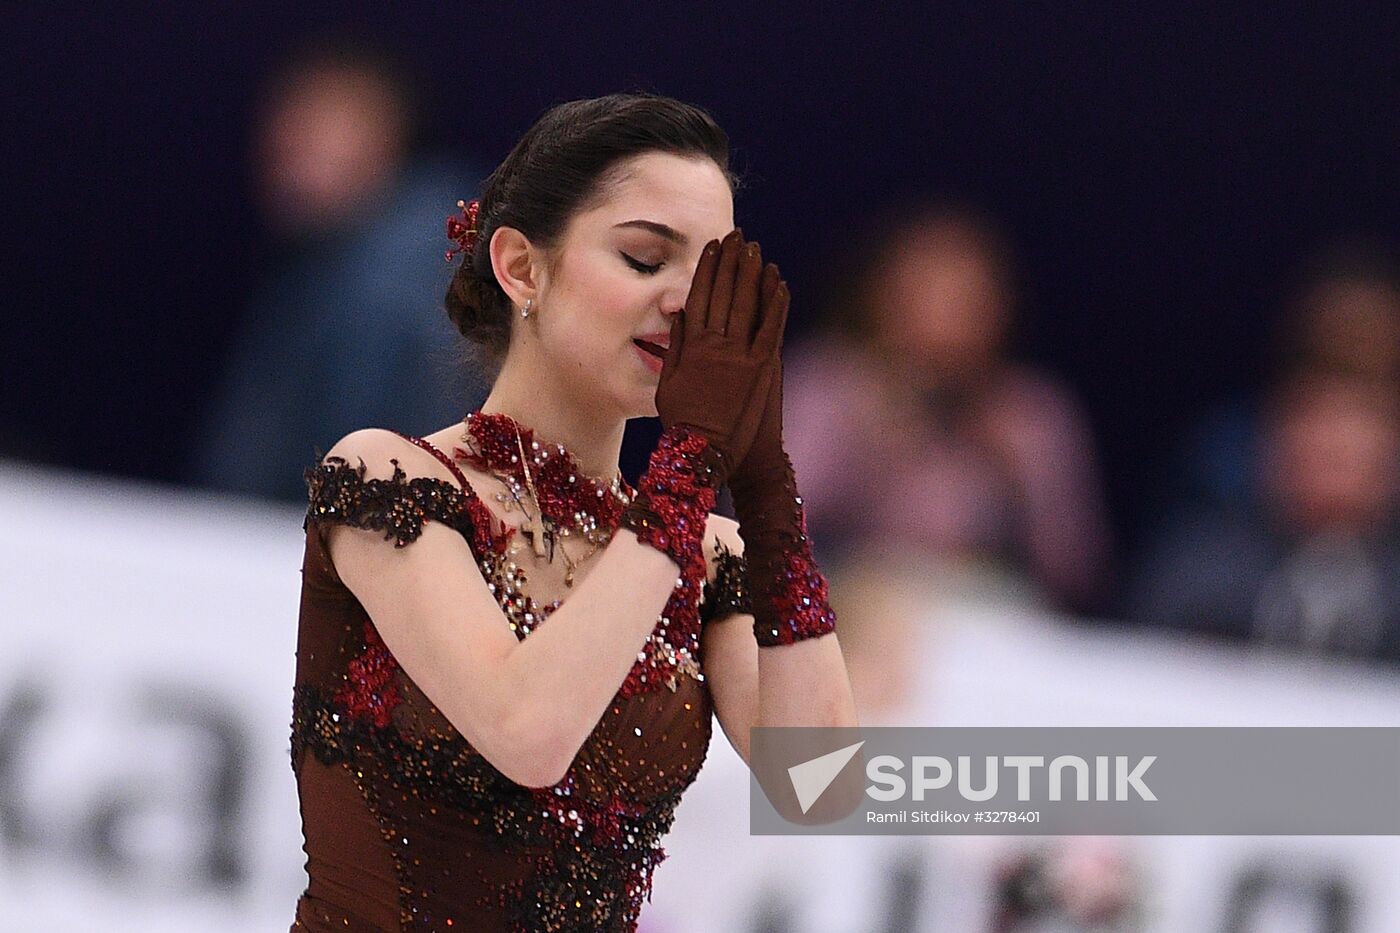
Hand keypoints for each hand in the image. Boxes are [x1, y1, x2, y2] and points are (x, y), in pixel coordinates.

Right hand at [654, 229, 784, 477]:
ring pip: (746, 304)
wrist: (708, 453)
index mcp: (689, 347)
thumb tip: (680, 315)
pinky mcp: (762, 367)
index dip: (707, 269)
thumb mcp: (668, 385)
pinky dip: (775, 302)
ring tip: (756, 249)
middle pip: (723, 293)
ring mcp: (739, 355)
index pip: (698, 296)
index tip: (713, 247)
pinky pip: (771, 327)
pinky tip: (780, 281)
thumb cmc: (685, 424)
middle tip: (738, 237)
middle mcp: (714, 346)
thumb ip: (674, 349)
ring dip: (752, 273)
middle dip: (731, 262)